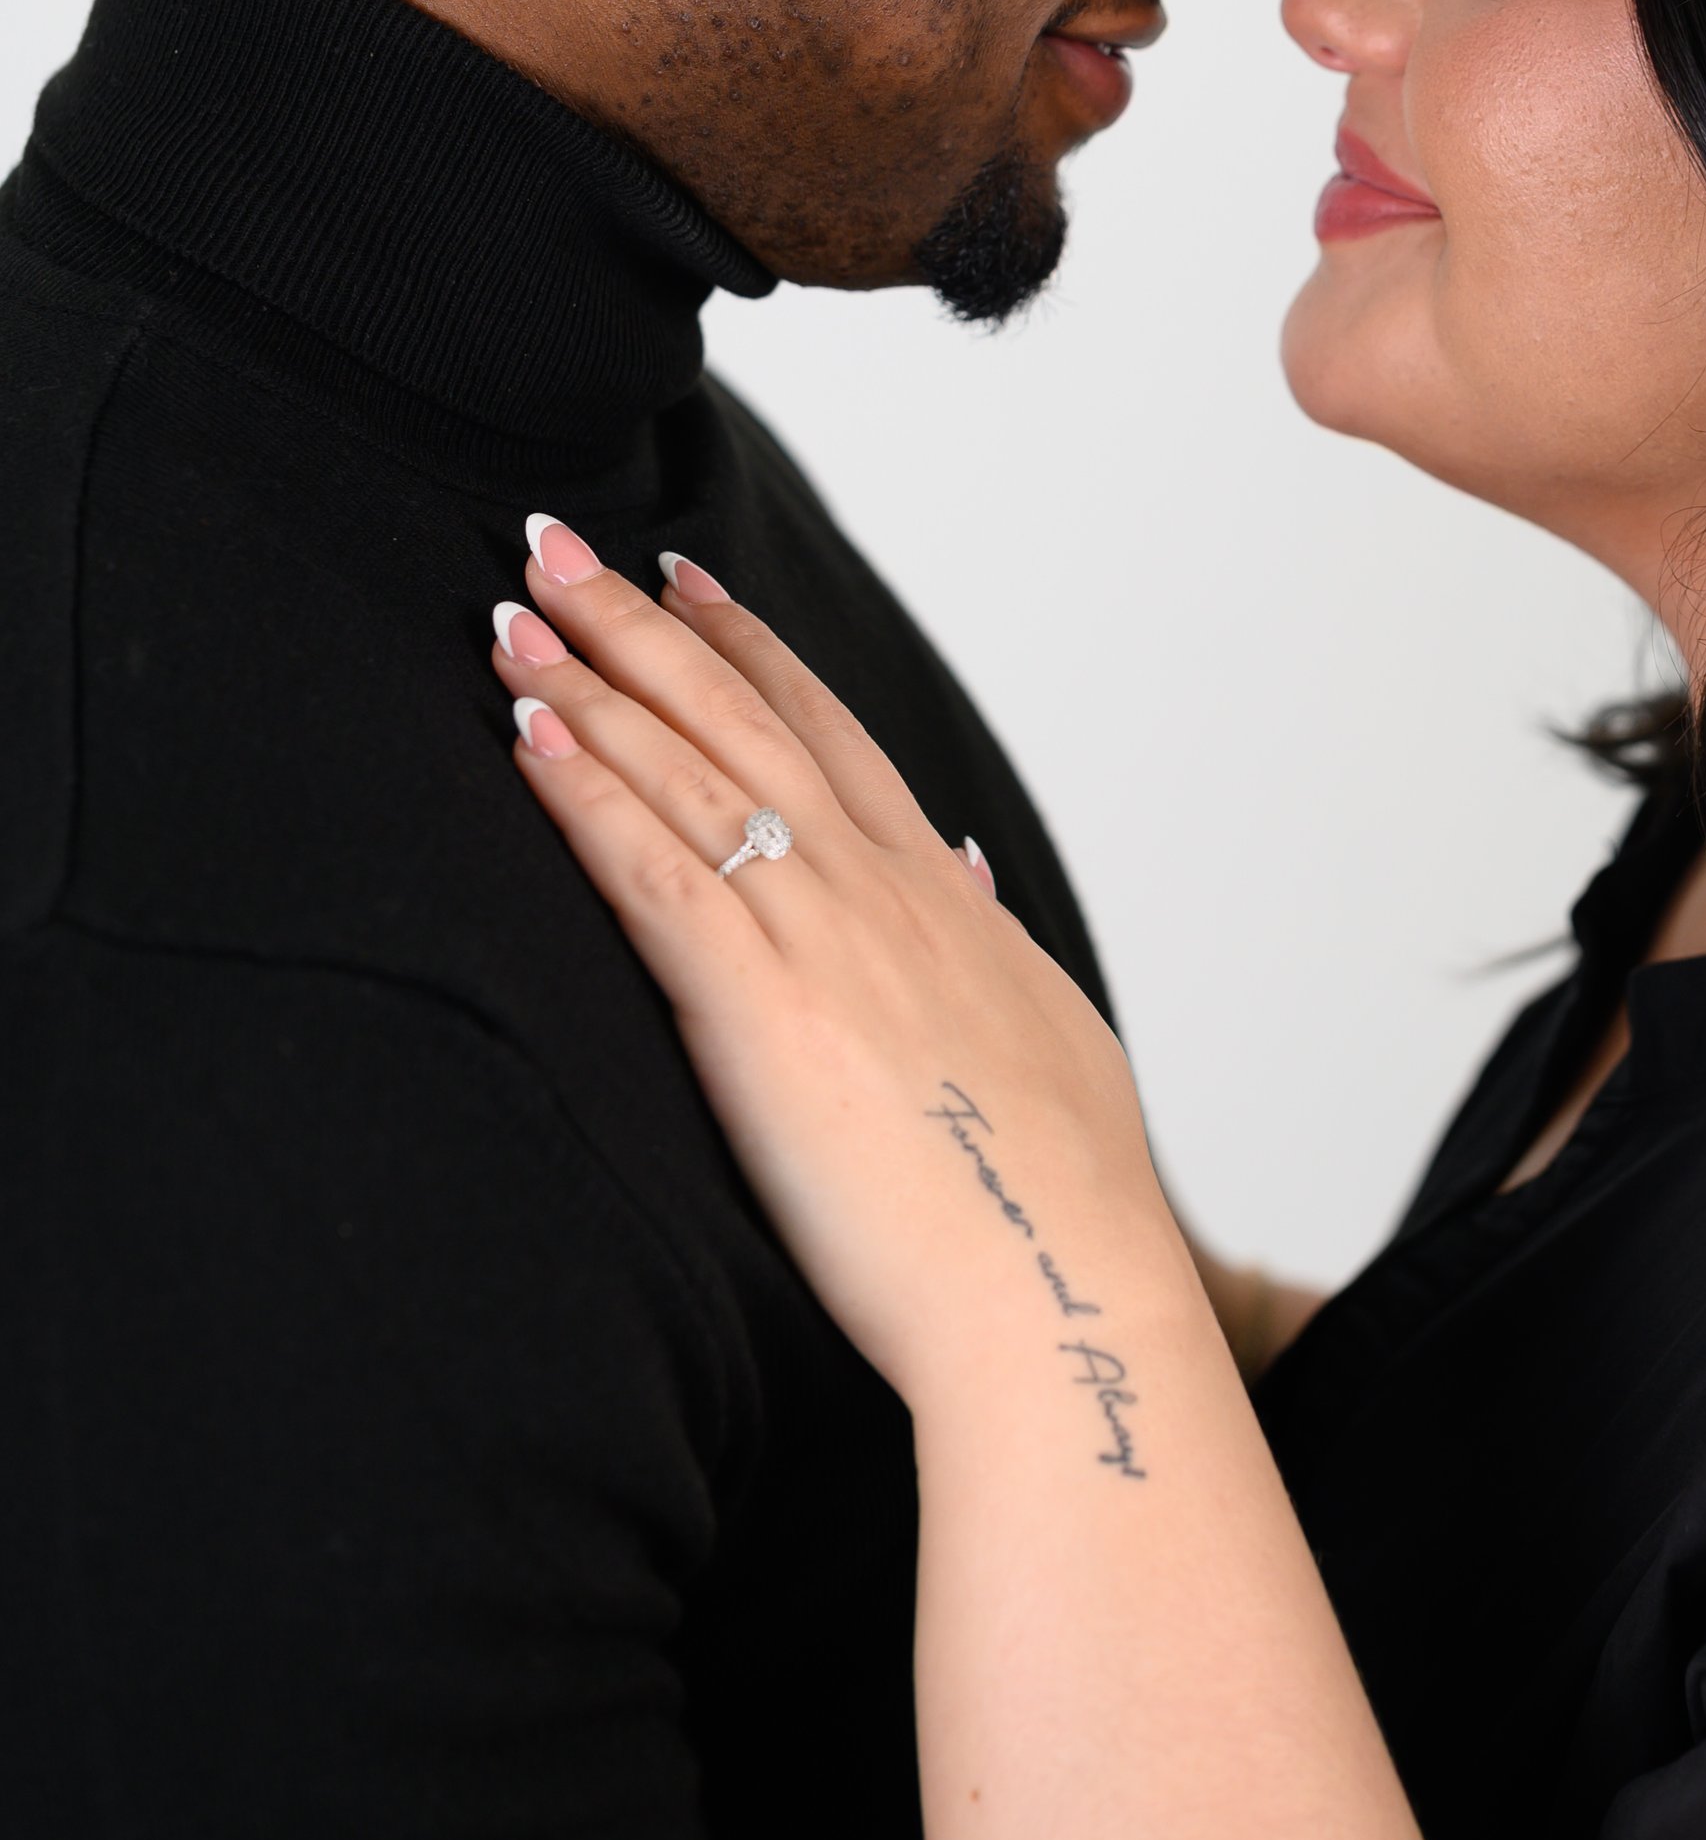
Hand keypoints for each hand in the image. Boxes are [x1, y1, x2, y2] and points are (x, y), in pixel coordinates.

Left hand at [490, 526, 1189, 1415]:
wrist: (1058, 1293)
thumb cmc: (1053, 1203)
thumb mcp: (1042, 1036)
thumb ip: (990, 943)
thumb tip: (969, 871)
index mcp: (939, 898)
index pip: (828, 734)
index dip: (749, 650)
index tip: (686, 578)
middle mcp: (878, 886)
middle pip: (740, 718)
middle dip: (642, 625)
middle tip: (560, 546)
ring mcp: (820, 935)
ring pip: (687, 770)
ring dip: (591, 680)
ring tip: (512, 611)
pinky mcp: (757, 1005)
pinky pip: (648, 869)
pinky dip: (582, 790)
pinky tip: (525, 732)